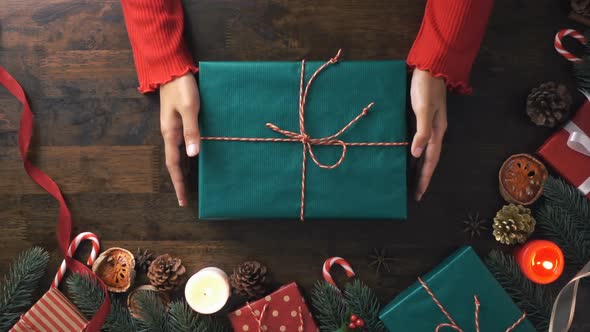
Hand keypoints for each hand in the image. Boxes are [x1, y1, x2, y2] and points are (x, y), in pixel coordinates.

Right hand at [159, 73, 199, 206]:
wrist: (172, 69)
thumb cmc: (182, 88)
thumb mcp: (190, 109)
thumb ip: (191, 131)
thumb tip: (193, 156)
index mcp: (171, 133)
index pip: (174, 165)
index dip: (179, 183)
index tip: (182, 200)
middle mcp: (169, 133)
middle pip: (174, 163)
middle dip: (179, 182)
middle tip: (185, 199)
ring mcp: (172, 127)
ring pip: (177, 155)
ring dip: (182, 171)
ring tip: (188, 185)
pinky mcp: (177, 121)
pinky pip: (181, 145)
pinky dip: (185, 157)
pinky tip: (192, 161)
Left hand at [410, 69, 447, 200]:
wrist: (430, 66)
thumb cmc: (426, 87)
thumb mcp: (424, 109)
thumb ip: (422, 131)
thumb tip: (417, 154)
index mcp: (437, 131)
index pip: (431, 160)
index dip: (425, 178)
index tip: (419, 194)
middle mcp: (435, 131)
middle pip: (429, 159)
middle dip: (423, 176)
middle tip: (416, 193)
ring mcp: (429, 124)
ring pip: (424, 151)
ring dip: (419, 166)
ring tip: (411, 181)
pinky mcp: (421, 118)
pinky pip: (418, 140)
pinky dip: (414, 152)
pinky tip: (407, 155)